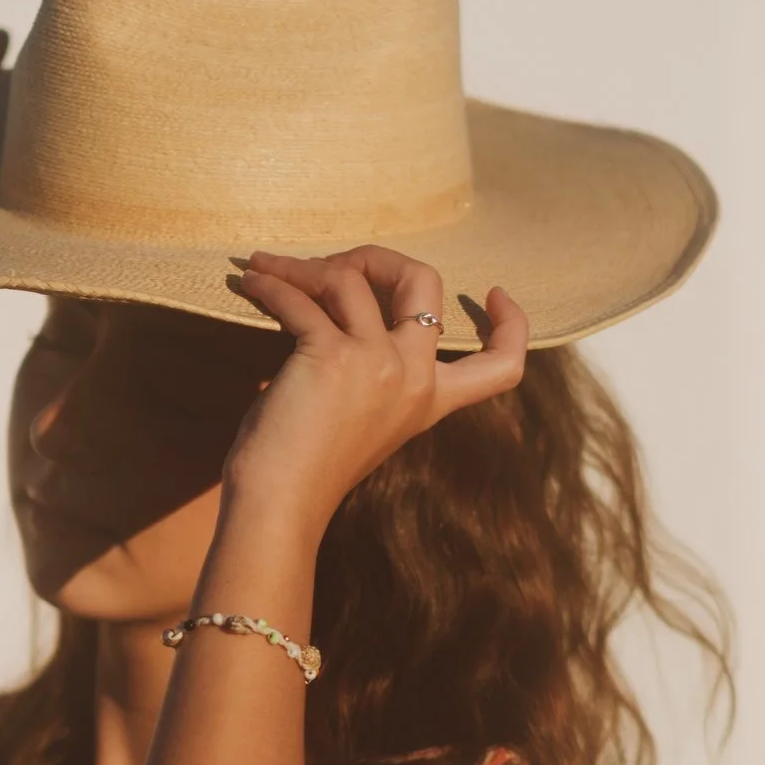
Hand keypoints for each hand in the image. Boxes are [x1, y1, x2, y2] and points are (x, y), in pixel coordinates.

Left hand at [223, 245, 527, 525]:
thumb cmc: (307, 469)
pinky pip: (301, 300)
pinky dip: (271, 285)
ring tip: (269, 270)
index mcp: (430, 399)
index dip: (512, 323)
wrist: (280, 506)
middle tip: (335, 266)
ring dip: (304, 267)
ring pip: (353, 278)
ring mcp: (378, 363)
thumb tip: (334, 300)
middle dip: (377, 258)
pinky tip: (252, 282)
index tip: (492, 292)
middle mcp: (414, 376)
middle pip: (426, 282)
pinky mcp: (333, 356)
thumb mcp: (364, 416)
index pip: (502, 365)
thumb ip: (374, 371)